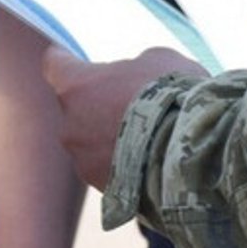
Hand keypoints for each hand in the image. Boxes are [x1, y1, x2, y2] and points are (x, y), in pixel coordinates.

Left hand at [42, 47, 206, 190]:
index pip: (54, 66)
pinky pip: (111, 169)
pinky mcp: (103, 189)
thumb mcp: (158, 60)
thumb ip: (135, 67)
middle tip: (134, 102)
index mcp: (75, 86)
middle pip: (77, 108)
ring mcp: (84, 162)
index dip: (64, 61)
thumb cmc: (174, 95)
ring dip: (113, 138)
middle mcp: (70, 126)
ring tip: (152, 137)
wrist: (193, 151)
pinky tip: (155, 159)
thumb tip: (134, 78)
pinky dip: (127, 164)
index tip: (67, 58)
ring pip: (93, 143)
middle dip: (100, 104)